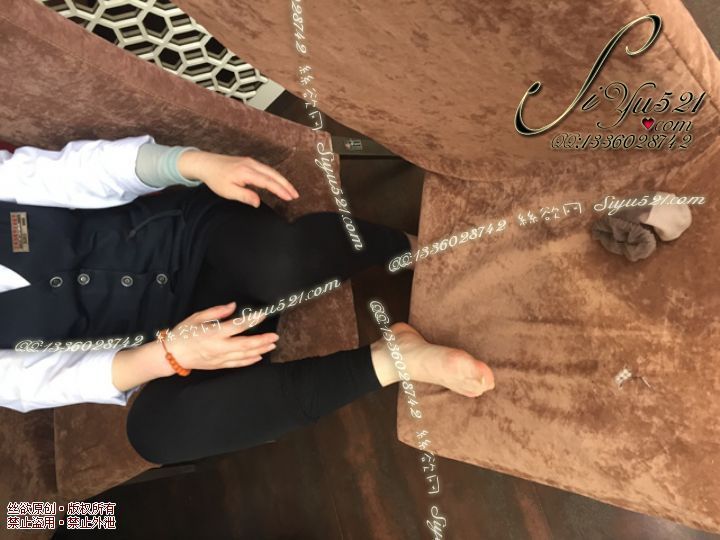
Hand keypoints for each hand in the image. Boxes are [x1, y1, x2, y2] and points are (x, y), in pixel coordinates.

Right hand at [112, 302, 276, 391]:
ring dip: (259, 350)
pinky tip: (258, 356)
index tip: (262, 315)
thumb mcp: (197, 317)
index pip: (236, 326)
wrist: (171, 354)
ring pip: (244, 355)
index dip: (251, 320)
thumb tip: (232, 306)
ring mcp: (219, 358)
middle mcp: (218, 347)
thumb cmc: (183, 333)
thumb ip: (216, 312)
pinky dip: (249, 361)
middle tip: (274, 336)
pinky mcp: (218, 365)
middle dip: (262, 340)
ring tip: (271, 345)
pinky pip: (237, 364)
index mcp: (213, 333)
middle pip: (245, 344)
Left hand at [178, 150, 299, 206]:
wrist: (206, 163)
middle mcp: (251, 165)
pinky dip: (275, 176)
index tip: (290, 197)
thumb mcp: (228, 191)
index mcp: (246, 172)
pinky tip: (278, 183)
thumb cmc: (216, 179)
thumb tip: (258, 202)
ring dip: (282, 180)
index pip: (268, 182)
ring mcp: (251, 162)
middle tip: (296, 195)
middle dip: (286, 185)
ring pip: (271, 171)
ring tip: (291, 191)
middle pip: (274, 174)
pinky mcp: (249, 162)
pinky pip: (266, 169)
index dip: (280, 190)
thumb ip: (244, 196)